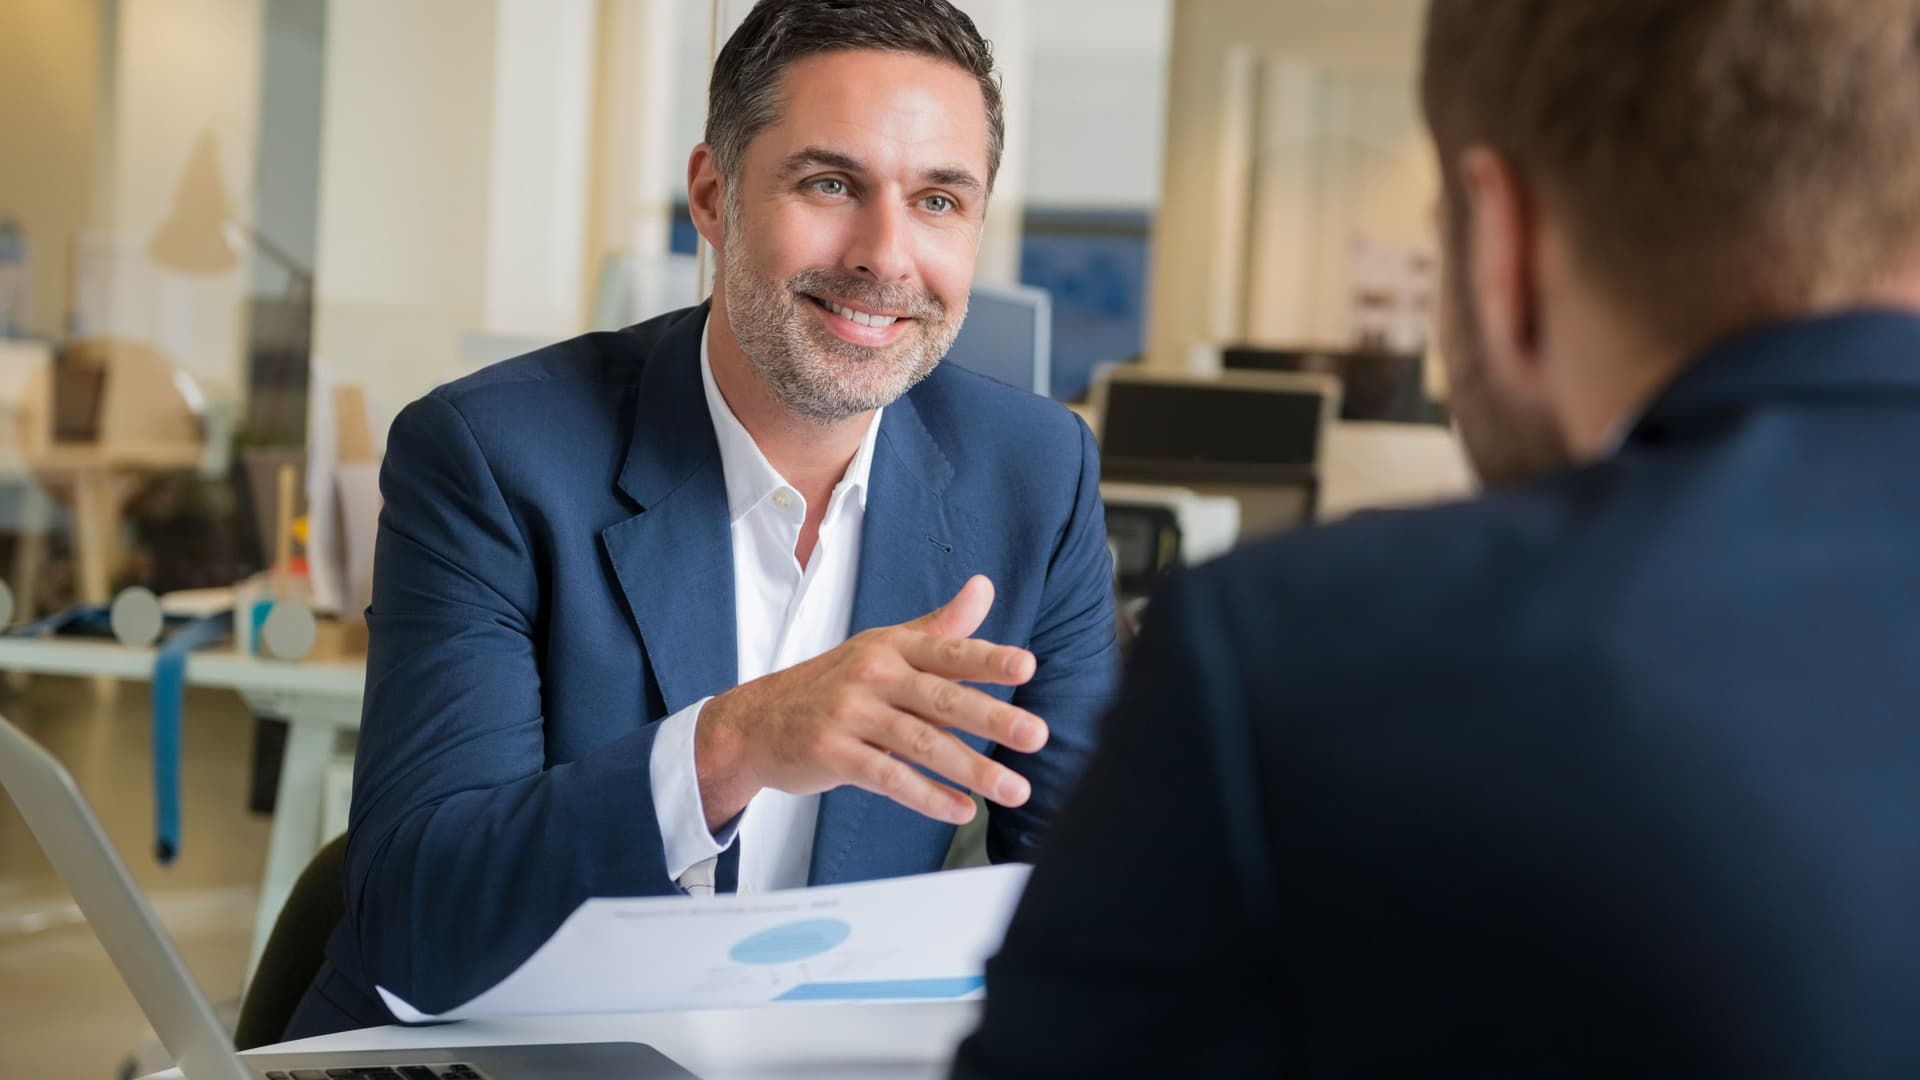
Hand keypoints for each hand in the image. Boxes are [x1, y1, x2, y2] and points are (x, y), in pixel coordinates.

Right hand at [694, 575, 1046, 830]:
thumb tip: (984, 588)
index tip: (1027, 666)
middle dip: (993, 718)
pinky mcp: (832, 754)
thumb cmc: (832, 685)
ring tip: (1013, 788)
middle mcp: (872, 675)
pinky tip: (959, 809)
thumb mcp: (884, 647)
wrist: (756, 722)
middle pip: (941, 698)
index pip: (948, 650)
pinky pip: (887, 777)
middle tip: (1035, 734)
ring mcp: (850, 715)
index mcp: (892, 647)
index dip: (988, 658)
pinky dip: (926, 797)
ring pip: (921, 743)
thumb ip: (940, 627)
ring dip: (972, 769)